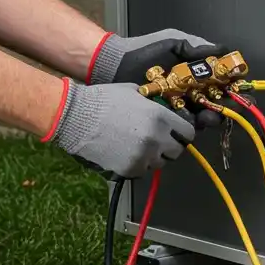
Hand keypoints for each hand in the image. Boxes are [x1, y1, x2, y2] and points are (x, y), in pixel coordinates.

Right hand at [45, 82, 195, 178]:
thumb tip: (162, 107)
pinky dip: (137, 165)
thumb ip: (152, 103)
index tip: (176, 134)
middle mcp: (157, 138)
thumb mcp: (133, 92)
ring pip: (159, 163)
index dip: (182, 134)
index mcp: (161, 117)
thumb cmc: (103, 99)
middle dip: (169, 147)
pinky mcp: (129, 169)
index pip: (188, 134)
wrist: (76, 117)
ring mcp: (144, 156)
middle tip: (156, 141)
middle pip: (176, 152)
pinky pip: (142, 171)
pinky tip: (125, 154)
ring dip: (153, 157)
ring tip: (137, 147)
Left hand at [88, 29, 223, 128]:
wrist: (116, 65)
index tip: (241, 90)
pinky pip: (185, 124)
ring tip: (209, 115)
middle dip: (228, 106)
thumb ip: (198, 48)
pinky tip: (193, 119)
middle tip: (230, 107)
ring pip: (205, 117)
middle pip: (220, 103)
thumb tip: (225, 51)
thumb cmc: (145, 51)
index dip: (236, 88)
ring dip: (212, 117)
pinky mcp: (168, 119)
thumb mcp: (173, 43)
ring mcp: (182, 107)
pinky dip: (192, 123)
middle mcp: (194, 92)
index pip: (225, 83)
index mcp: (199, 73)